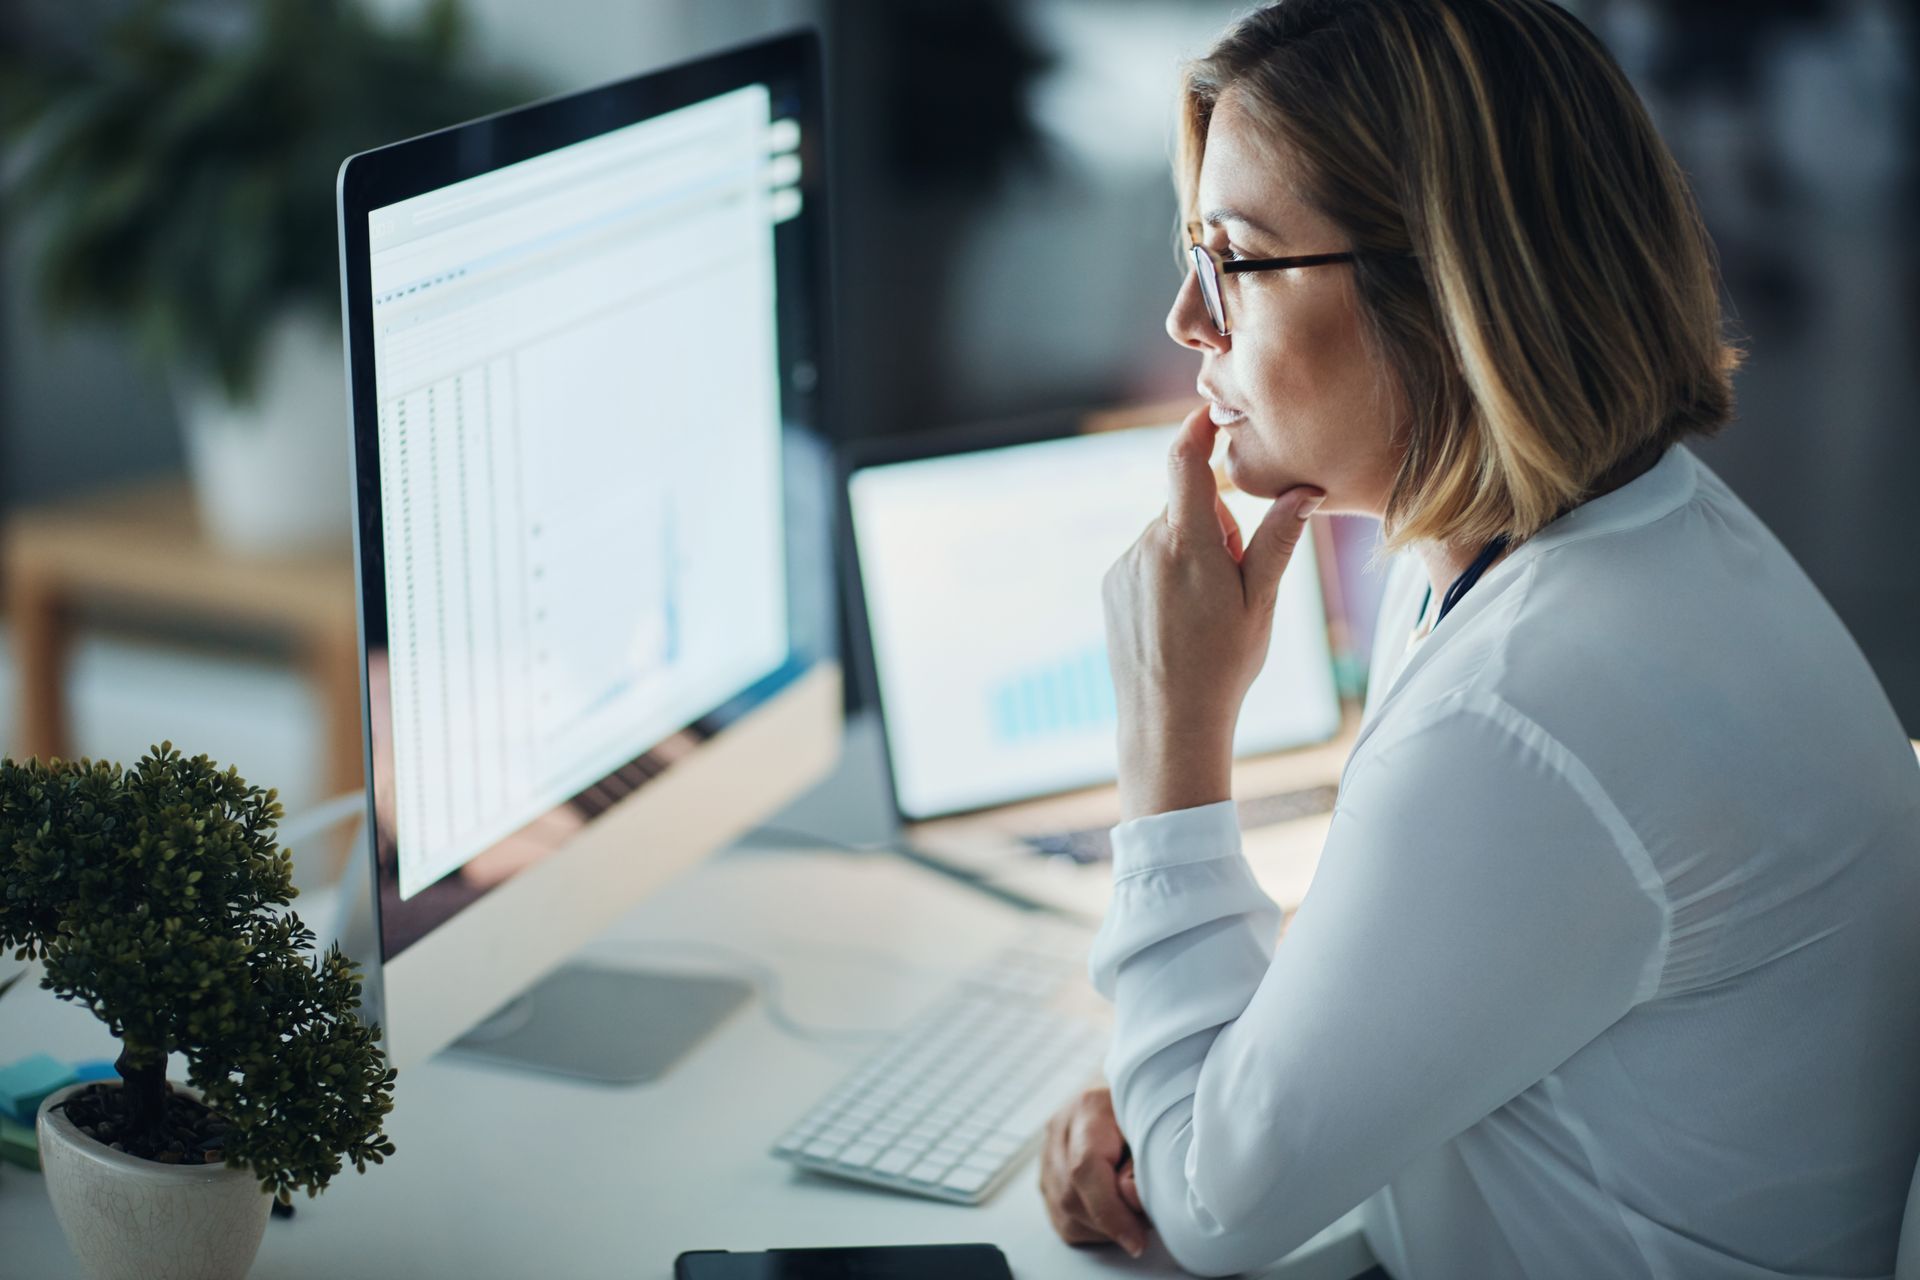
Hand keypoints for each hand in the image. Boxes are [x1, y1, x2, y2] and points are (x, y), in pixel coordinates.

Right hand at [1040, 1086, 1148, 1256]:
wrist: (1125, 1087)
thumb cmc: (1146, 1105)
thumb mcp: (1157, 1125)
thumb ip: (1144, 1164)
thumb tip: (1130, 1199)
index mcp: (1088, 1108)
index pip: (1085, 1169)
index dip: (1110, 1212)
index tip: (1137, 1240)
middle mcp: (1059, 1130)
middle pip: (1071, 1197)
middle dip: (1111, 1224)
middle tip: (1143, 1226)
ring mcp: (1046, 1152)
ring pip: (1063, 1213)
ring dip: (1101, 1229)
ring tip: (1131, 1216)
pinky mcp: (1046, 1174)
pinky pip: (1061, 1218)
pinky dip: (1090, 1228)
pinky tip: (1112, 1216)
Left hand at [1101, 405, 1323, 819]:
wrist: (1167, 721)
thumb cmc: (1224, 664)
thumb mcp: (1262, 601)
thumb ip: (1278, 539)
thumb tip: (1305, 490)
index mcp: (1187, 544)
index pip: (1184, 462)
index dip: (1197, 429)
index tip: (1212, 415)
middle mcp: (1147, 547)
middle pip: (1187, 507)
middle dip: (1214, 527)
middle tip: (1232, 583)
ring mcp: (1124, 567)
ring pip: (1166, 537)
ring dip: (1189, 555)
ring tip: (1203, 613)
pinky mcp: (1112, 586)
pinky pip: (1145, 561)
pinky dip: (1165, 576)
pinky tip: (1177, 622)